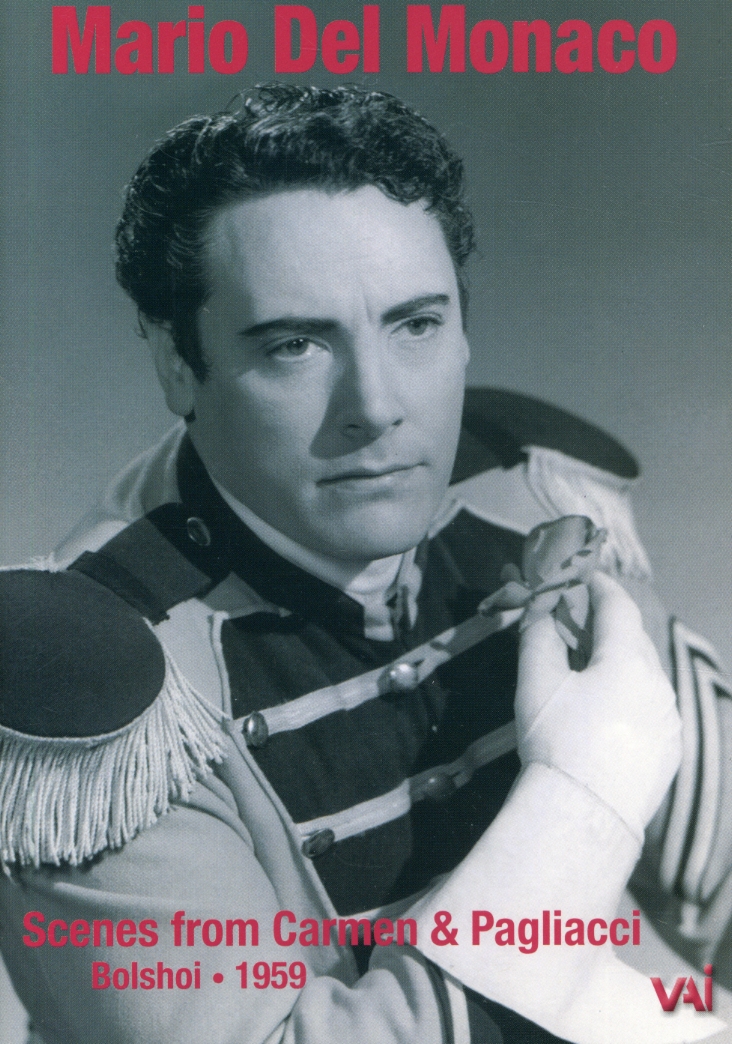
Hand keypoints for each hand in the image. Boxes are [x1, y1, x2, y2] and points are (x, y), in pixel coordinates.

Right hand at [515, 572, 681, 838]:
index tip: (584, 576)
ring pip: (646, 676)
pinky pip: (652, 709)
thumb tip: (540, 606)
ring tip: (590, 672)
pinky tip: (608, 714)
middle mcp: (659, 683)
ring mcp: (670, 719)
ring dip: (620, 663)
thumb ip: (539, 635)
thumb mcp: (537, 680)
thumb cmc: (556, 739)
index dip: (599, 586)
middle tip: (579, 623)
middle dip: (607, 626)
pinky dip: (631, 698)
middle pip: (634, 639)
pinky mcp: (671, 751)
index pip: (618, 606)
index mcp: (628, 659)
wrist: (585, 814)